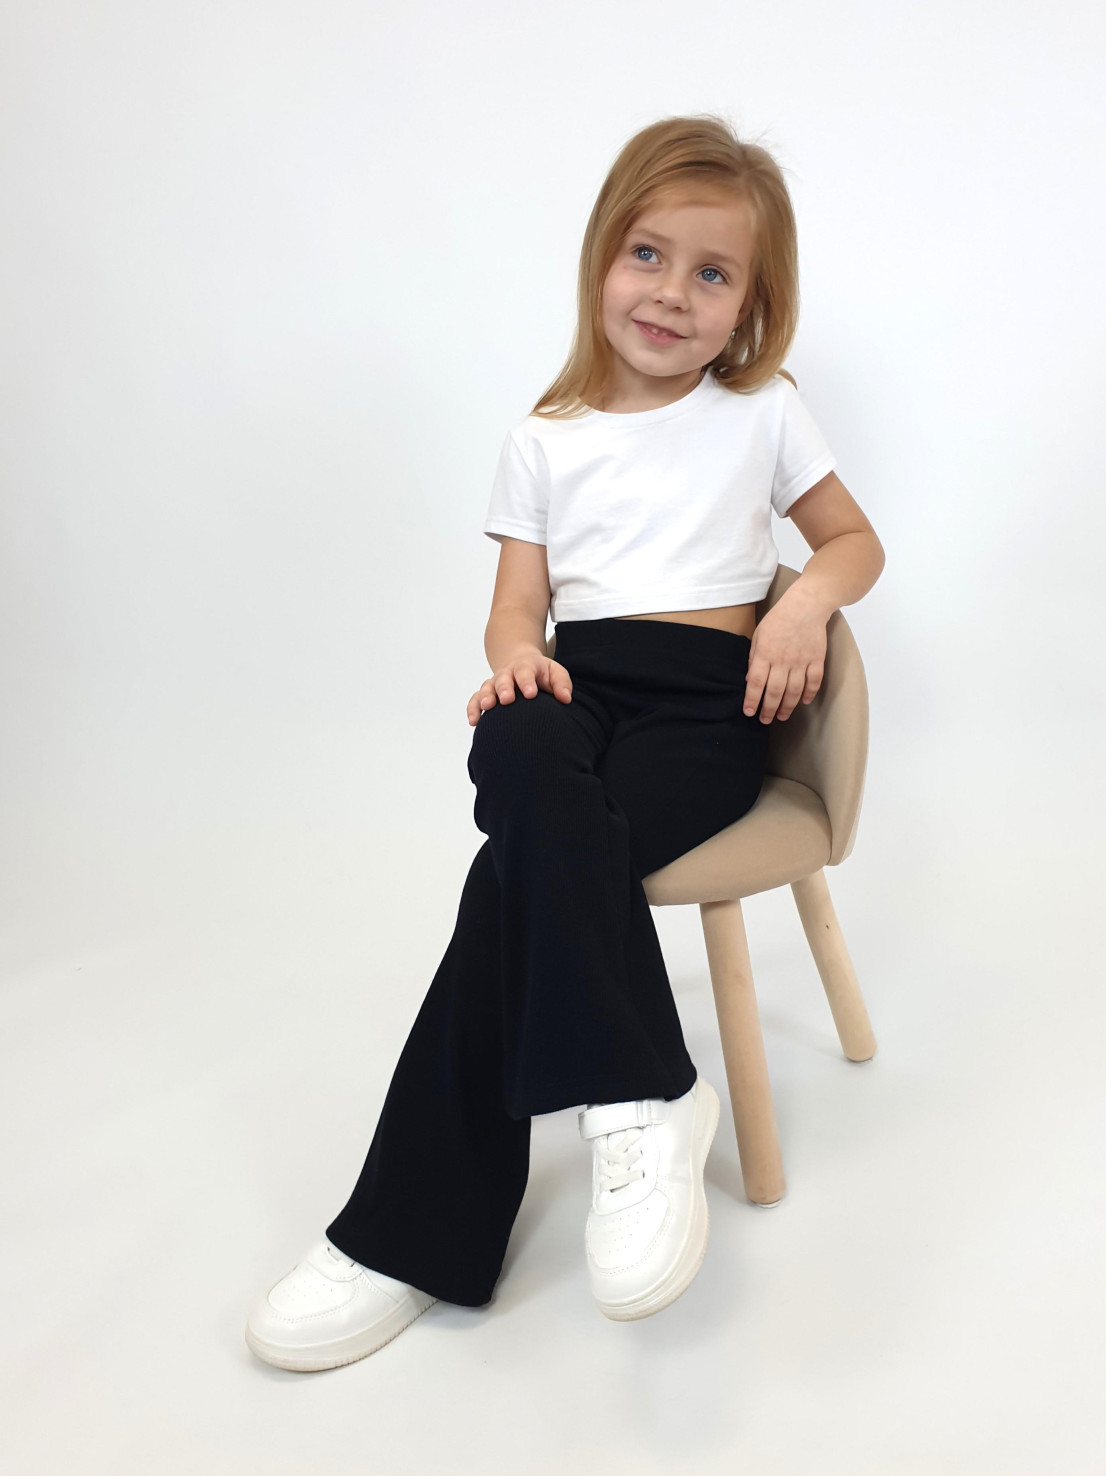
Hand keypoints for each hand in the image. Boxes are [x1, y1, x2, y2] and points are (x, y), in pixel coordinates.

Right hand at [467, 647, 573, 724]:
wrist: (521, 663)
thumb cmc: (541, 673)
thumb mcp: (555, 672)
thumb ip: (561, 683)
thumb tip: (566, 699)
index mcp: (525, 667)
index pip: (525, 672)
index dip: (526, 682)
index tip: (531, 694)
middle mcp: (507, 674)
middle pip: (503, 679)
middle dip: (504, 688)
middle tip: (507, 699)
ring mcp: (495, 684)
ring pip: (486, 688)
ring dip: (485, 697)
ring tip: (487, 707)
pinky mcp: (486, 694)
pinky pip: (475, 700)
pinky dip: (473, 709)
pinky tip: (474, 721)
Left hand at [743, 597, 827, 722]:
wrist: (806, 605)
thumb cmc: (778, 618)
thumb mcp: (758, 635)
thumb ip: (753, 658)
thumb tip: (748, 680)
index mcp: (765, 654)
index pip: (755, 683)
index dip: (752, 700)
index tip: (749, 712)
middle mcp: (782, 660)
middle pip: (775, 691)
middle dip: (769, 709)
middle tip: (765, 720)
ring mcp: (801, 661)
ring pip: (794, 691)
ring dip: (787, 706)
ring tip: (782, 716)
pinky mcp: (817, 659)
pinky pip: (814, 681)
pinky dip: (809, 694)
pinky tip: (804, 702)